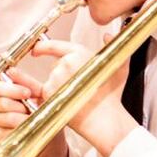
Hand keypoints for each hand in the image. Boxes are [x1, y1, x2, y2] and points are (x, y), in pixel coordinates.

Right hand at [0, 66, 69, 156]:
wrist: (49, 139)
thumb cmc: (43, 116)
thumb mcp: (40, 97)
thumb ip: (27, 83)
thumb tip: (12, 70)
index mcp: (4, 93)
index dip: (12, 89)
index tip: (27, 93)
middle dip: (18, 106)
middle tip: (30, 110)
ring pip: (0, 117)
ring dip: (18, 120)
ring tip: (31, 122)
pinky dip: (14, 132)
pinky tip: (23, 132)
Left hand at [32, 36, 136, 156]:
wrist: (106, 121)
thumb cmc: (112, 97)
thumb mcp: (119, 67)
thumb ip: (111, 47)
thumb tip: (108, 35)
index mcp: (79, 53)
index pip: (53, 45)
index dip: (42, 47)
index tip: (37, 49)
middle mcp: (65, 62)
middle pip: (56, 64)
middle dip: (64, 73)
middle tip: (80, 85)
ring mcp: (55, 77)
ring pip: (52, 78)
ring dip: (60, 85)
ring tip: (77, 95)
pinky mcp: (49, 92)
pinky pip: (47, 91)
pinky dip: (55, 96)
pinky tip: (69, 101)